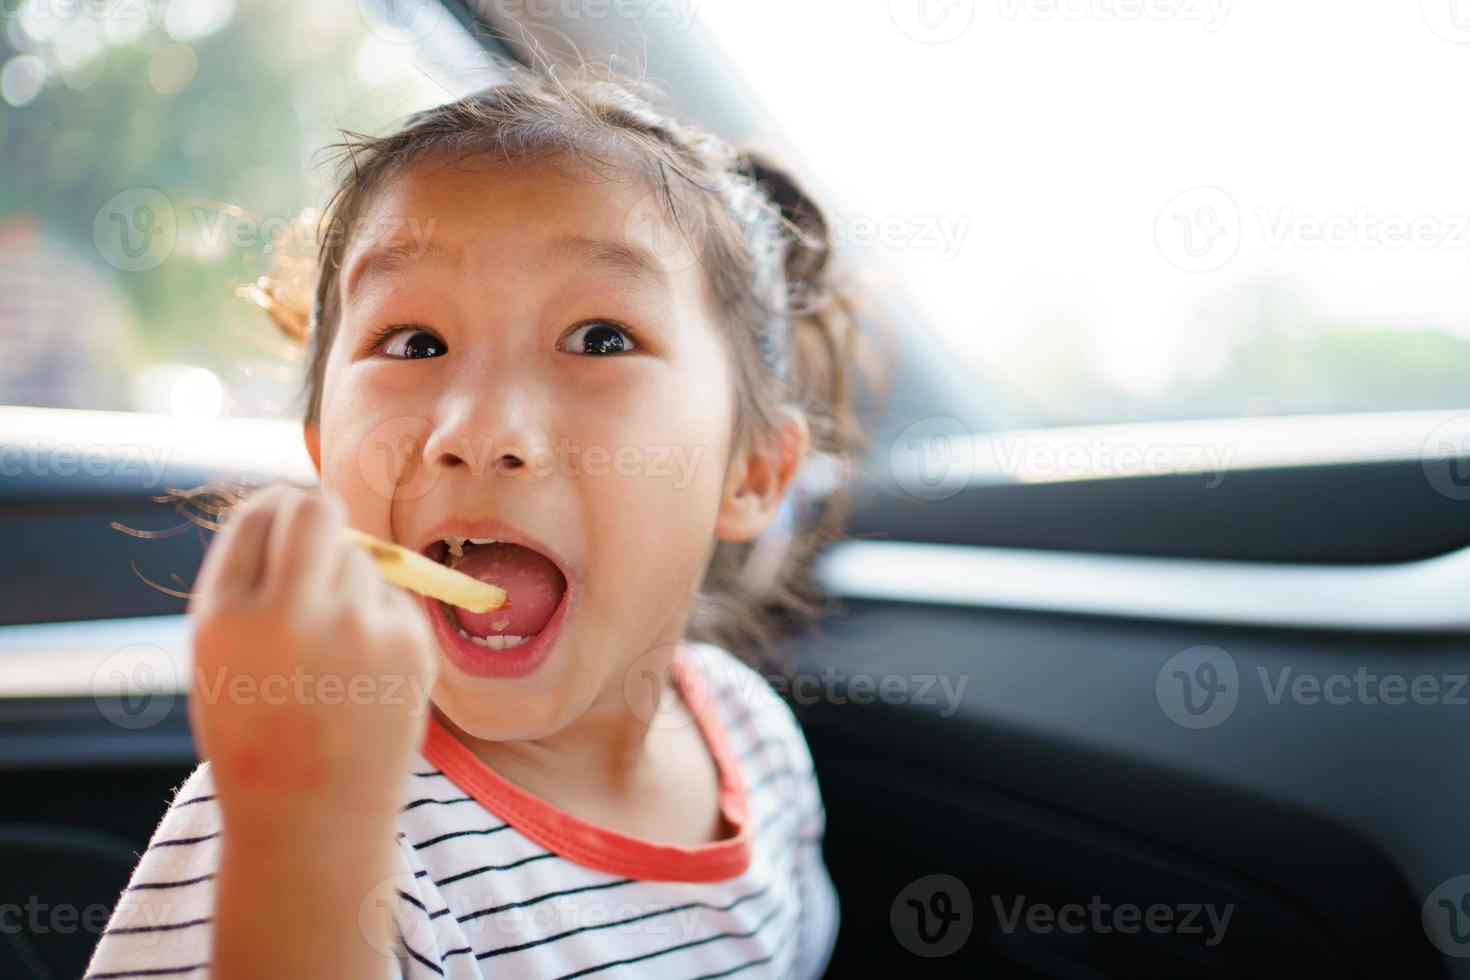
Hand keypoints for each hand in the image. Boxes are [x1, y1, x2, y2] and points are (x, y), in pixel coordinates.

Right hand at [187, 483, 437, 842]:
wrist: (313, 822)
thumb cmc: (259, 732)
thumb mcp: (222, 656)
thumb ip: (251, 581)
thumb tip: (301, 503)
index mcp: (227, 616)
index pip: (258, 514)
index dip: (273, 511)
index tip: (282, 519)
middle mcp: (292, 613)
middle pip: (318, 508)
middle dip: (317, 512)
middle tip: (319, 533)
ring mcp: (358, 629)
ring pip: (361, 558)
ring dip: (347, 583)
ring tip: (331, 653)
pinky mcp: (409, 645)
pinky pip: (394, 599)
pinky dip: (380, 621)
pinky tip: (363, 676)